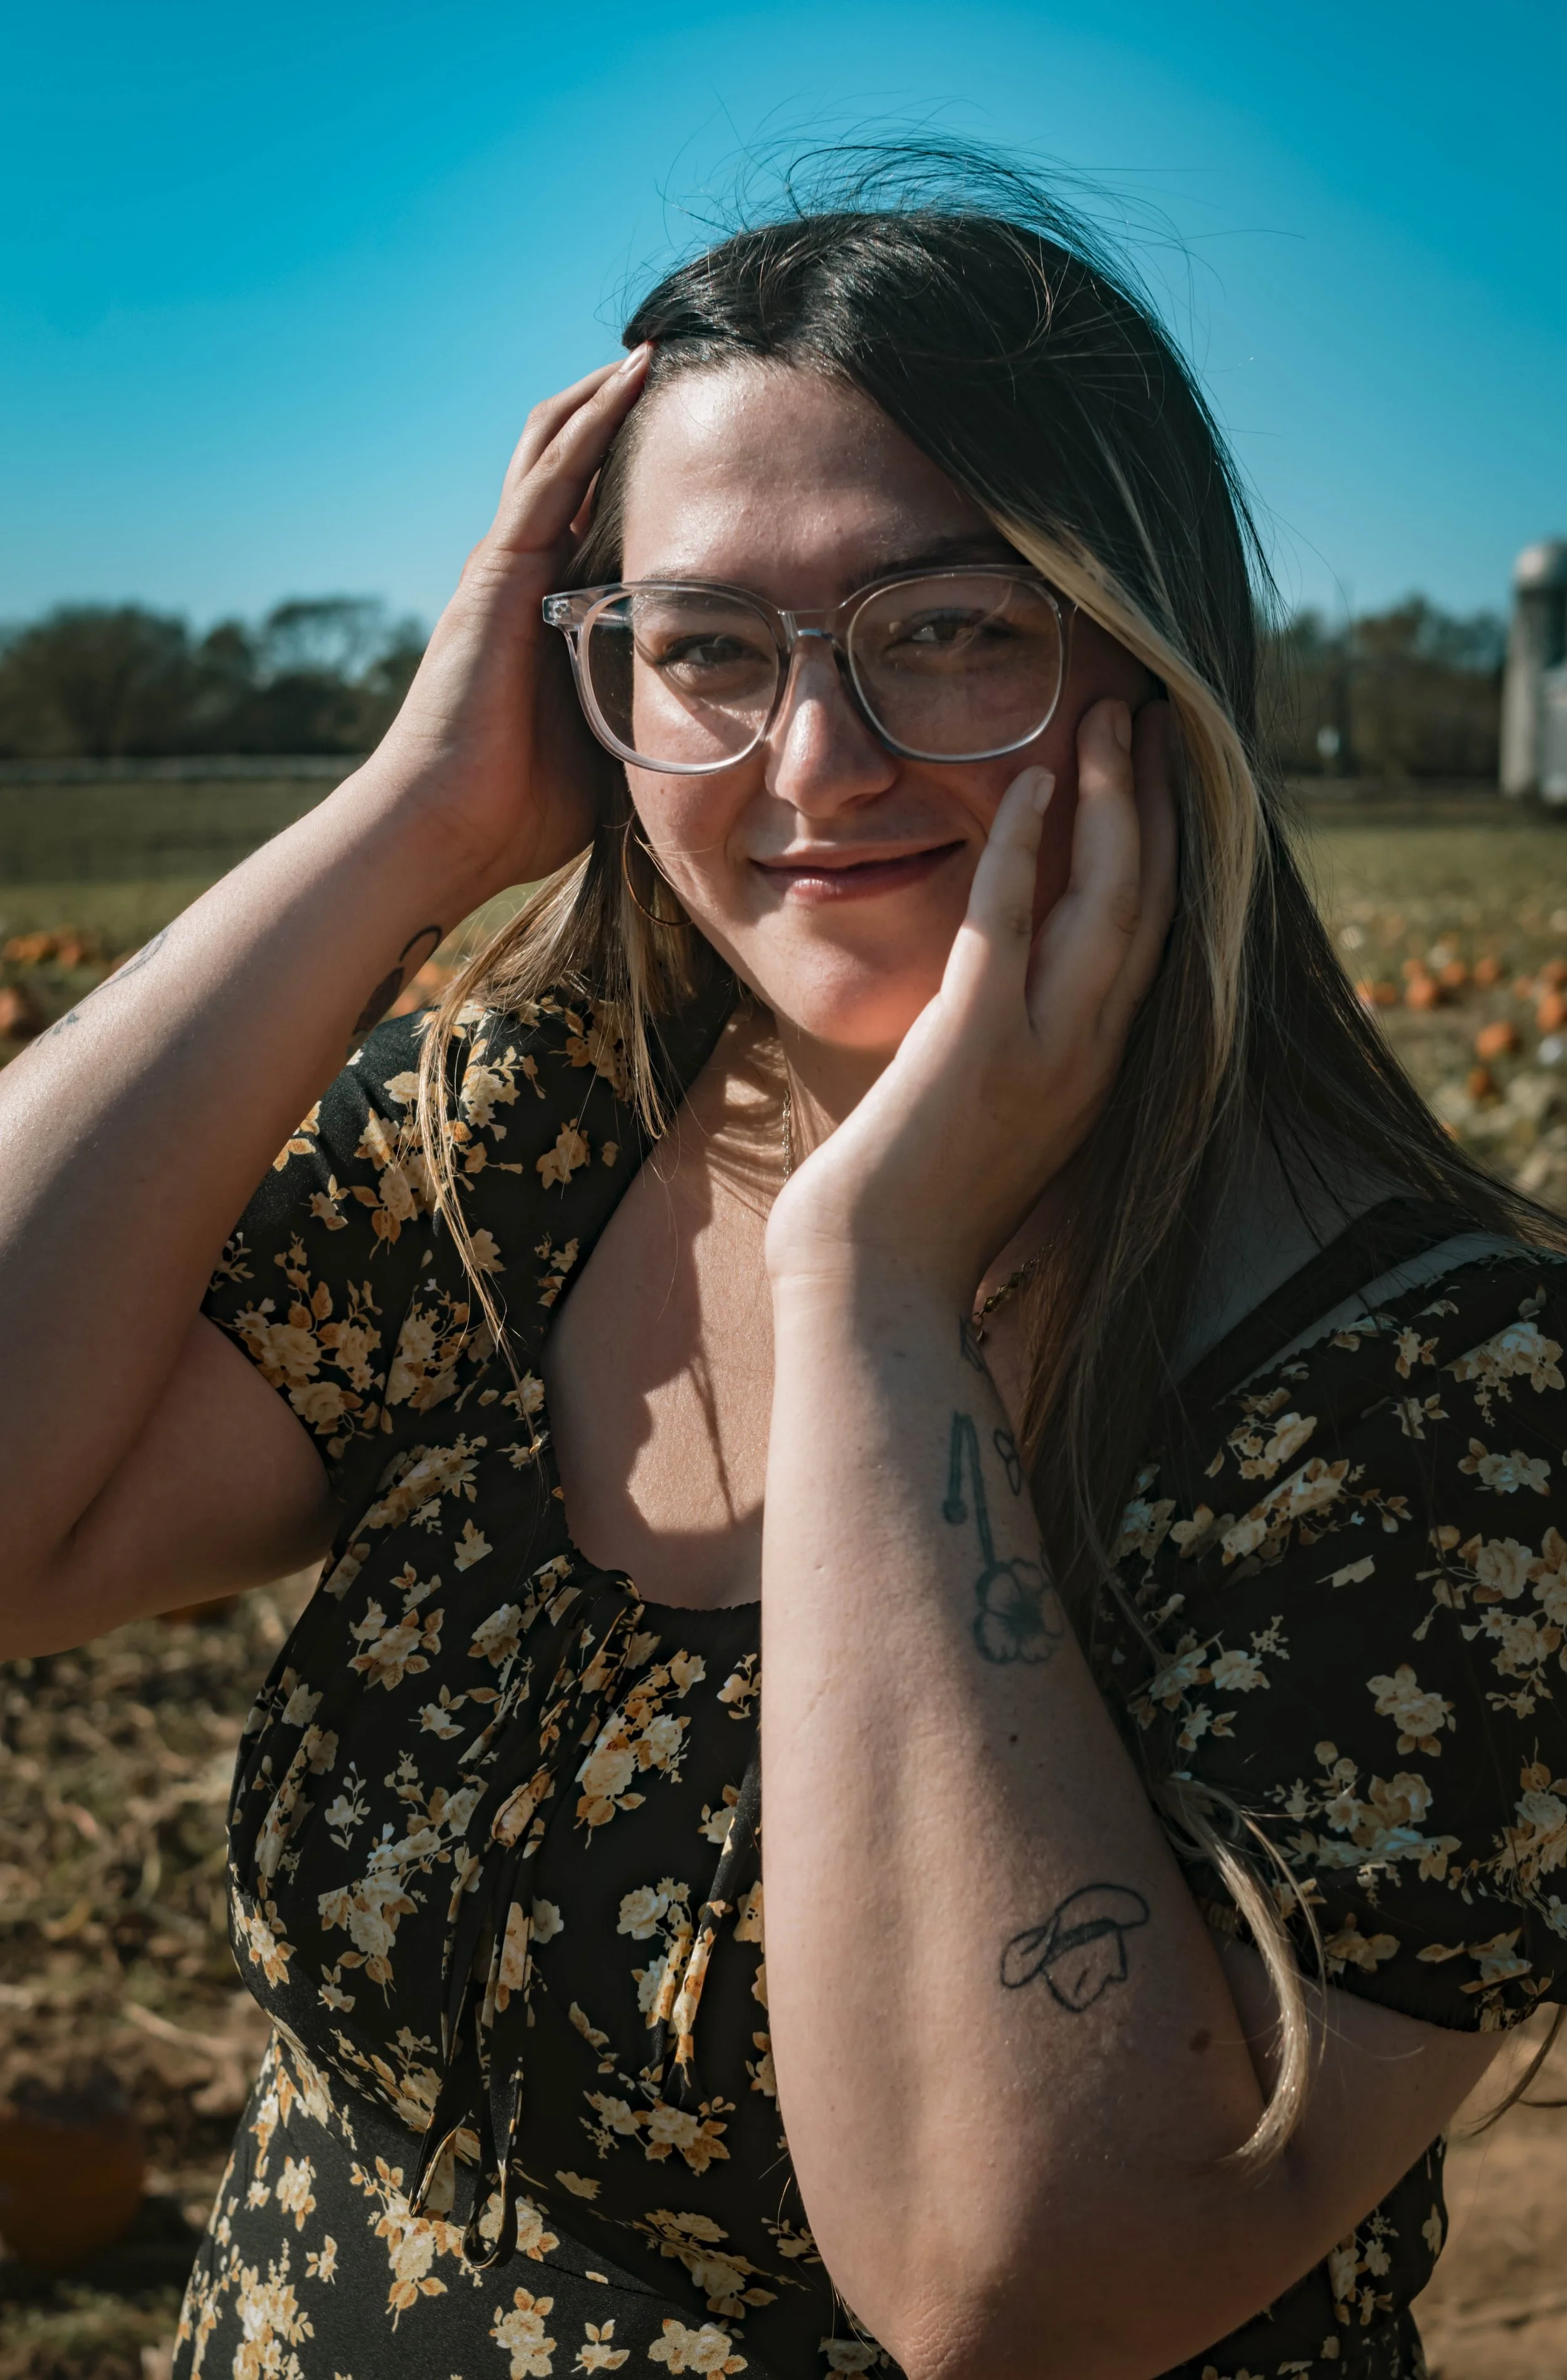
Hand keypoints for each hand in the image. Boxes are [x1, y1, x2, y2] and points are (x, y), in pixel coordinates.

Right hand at [366, 349, 650, 897]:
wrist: (444, 833)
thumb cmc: (515, 814)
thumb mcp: (607, 751)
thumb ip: (644, 719)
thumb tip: (719, 734)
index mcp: (547, 617)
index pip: (595, 521)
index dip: (637, 475)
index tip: (699, 444)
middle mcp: (522, 578)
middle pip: (572, 467)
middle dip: (622, 416)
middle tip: (684, 370)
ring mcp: (505, 568)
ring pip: (558, 448)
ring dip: (607, 394)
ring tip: (661, 345)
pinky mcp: (497, 570)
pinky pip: (551, 474)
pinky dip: (591, 420)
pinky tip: (632, 376)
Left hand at [765, 697, 1176, 1303]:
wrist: (872, 1290)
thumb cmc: (910, 1214)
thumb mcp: (984, 1117)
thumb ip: (1008, 1050)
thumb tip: (999, 990)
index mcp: (1094, 1074)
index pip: (1154, 940)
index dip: (1168, 849)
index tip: (1163, 775)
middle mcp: (1089, 1060)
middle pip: (1152, 903)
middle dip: (1158, 801)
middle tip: (1151, 713)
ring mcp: (1040, 1055)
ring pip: (1105, 901)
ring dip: (1112, 799)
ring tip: (1109, 716)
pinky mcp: (975, 1048)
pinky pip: (1009, 924)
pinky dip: (1022, 849)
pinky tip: (1027, 783)